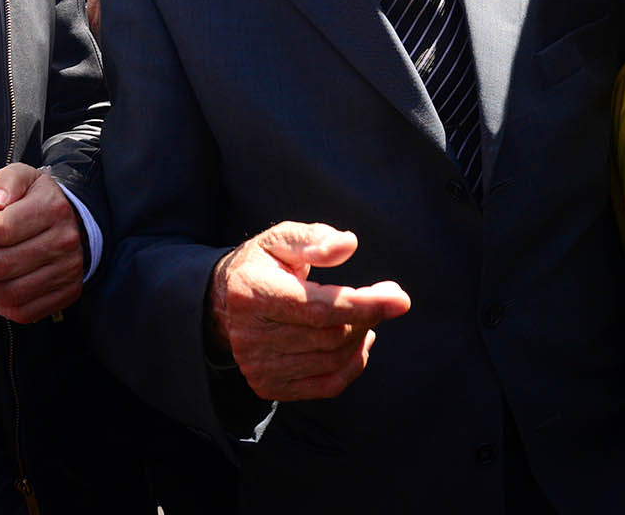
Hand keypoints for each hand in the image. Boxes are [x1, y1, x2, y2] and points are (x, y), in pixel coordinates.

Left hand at [0, 163, 84, 322]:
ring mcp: (68, 270)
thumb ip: (4, 183)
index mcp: (52, 208)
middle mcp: (64, 241)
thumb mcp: (22, 178)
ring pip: (11, 293)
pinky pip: (25, 311)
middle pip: (2, 266)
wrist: (74, 221)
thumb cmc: (38, 200)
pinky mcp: (67, 292)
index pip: (1, 231)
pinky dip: (2, 306)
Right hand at [207, 221, 411, 400]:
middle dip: (368, 316)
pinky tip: (358, 341)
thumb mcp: (281, 239)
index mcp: (254, 293)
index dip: (364, 305)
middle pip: (331, 336)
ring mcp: (259, 366)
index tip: (400, 299)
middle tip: (386, 296)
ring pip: (333, 360)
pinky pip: (327, 385)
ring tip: (367, 314)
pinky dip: (353, 364)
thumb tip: (348, 244)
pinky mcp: (269, 385)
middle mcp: (252, 335)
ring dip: (361, 337)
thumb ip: (314, 239)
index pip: (319, 308)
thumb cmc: (262, 264)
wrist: (224, 302)